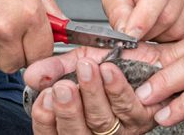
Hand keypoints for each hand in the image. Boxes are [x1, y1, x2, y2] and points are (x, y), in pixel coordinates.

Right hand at [28, 45, 165, 134]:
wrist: (151, 57)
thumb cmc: (115, 63)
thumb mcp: (79, 61)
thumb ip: (55, 68)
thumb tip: (32, 75)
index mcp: (75, 121)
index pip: (51, 131)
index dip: (45, 118)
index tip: (45, 96)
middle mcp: (94, 131)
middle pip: (75, 133)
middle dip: (68, 110)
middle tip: (63, 87)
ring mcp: (118, 129)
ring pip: (100, 121)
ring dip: (92, 93)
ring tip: (87, 69)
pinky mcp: (141, 119)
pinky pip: (127, 108)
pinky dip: (117, 88)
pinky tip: (110, 71)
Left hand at [102, 0, 183, 41]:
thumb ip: (118, 14)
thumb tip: (127, 34)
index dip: (143, 19)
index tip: (131, 35)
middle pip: (168, 16)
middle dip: (148, 31)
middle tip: (137, 30)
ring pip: (180, 29)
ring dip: (161, 37)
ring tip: (151, 25)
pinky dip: (174, 38)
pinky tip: (164, 27)